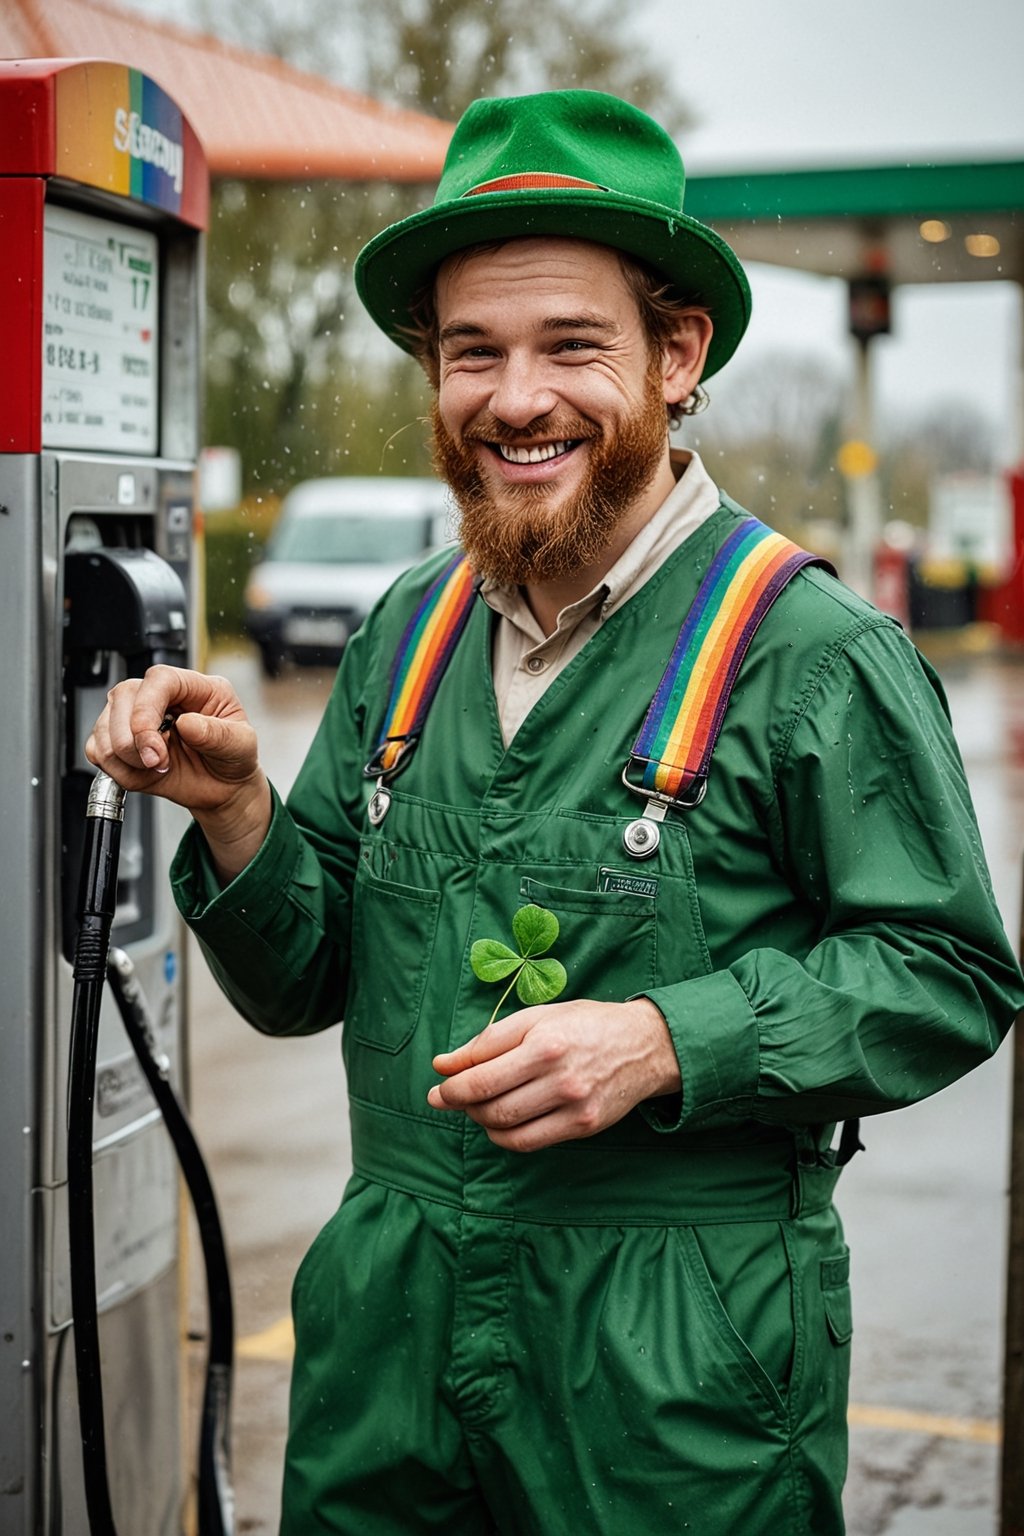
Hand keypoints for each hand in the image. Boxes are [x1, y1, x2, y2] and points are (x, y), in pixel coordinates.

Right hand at [86, 665, 269, 879]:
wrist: (223, 788)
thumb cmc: (233, 758)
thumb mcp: (241, 745)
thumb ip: (218, 735)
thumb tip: (188, 723)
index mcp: (195, 687)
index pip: (158, 679)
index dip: (147, 708)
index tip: (153, 742)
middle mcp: (161, 698)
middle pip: (122, 697)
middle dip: (134, 740)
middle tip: (159, 763)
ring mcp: (135, 719)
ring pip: (104, 727)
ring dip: (127, 757)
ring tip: (157, 767)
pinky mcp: (121, 744)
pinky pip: (98, 751)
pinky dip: (117, 770)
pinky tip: (143, 773)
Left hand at [426, 997, 679, 1151]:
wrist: (644, 1045)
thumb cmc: (585, 1024)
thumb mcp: (538, 1018)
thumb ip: (489, 1041)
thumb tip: (444, 1064)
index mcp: (544, 1043)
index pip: (482, 1076)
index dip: (451, 1087)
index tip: (437, 1088)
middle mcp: (560, 1077)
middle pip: (491, 1105)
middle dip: (462, 1105)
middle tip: (450, 1098)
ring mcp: (573, 1106)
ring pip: (507, 1128)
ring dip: (481, 1121)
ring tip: (477, 1106)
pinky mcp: (583, 1126)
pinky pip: (529, 1143)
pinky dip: (505, 1137)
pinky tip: (501, 1122)